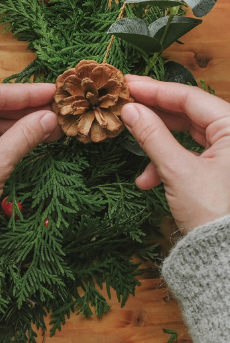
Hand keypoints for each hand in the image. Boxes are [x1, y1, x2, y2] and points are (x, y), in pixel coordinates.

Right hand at [121, 75, 229, 233]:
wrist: (227, 258)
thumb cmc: (213, 214)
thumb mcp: (177, 171)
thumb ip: (151, 135)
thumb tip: (129, 109)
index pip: (189, 96)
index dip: (154, 89)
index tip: (126, 84)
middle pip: (186, 113)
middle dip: (153, 115)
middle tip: (123, 106)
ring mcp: (226, 153)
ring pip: (184, 135)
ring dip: (156, 145)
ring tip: (134, 153)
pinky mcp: (218, 169)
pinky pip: (187, 154)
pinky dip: (166, 163)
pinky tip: (147, 181)